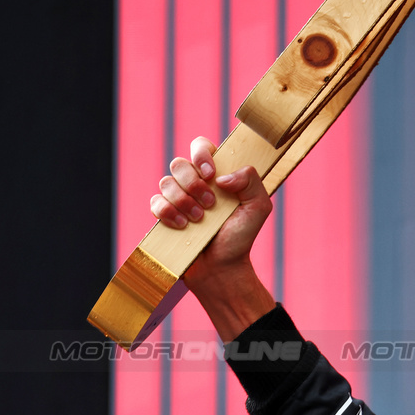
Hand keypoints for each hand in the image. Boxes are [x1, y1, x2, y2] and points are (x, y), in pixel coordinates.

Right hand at [150, 136, 275, 339]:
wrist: (222, 268)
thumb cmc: (241, 237)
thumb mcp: (258, 207)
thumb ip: (251, 181)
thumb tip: (222, 177)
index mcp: (217, 176)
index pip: (201, 147)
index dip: (201, 155)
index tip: (211, 175)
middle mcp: (195, 183)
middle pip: (179, 163)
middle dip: (193, 184)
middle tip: (210, 205)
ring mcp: (178, 199)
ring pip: (165, 182)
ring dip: (183, 201)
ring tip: (199, 220)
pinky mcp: (164, 215)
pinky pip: (155, 202)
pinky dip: (167, 213)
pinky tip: (182, 226)